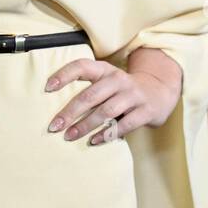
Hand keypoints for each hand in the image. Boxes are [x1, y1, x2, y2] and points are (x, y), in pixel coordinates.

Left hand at [45, 54, 181, 144]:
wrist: (160, 92)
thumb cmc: (123, 90)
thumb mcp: (107, 81)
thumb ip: (88, 88)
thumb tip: (59, 109)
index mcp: (106, 70)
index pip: (82, 66)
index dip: (64, 74)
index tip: (47, 88)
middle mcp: (119, 80)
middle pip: (90, 95)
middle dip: (70, 112)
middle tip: (54, 126)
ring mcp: (133, 95)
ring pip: (105, 111)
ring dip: (85, 125)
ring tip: (69, 136)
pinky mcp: (145, 111)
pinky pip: (124, 125)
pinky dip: (107, 134)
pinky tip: (93, 141)